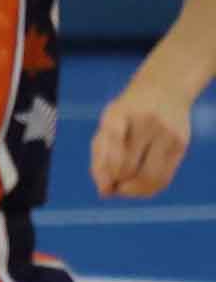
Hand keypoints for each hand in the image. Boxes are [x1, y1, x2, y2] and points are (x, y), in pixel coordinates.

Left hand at [92, 77, 199, 197]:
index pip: (112, 145)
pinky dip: (150, 189)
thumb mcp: (107, 126)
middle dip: (118, 184)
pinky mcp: (181, 144)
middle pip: (129, 167)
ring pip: (150, 177)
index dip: (107, 171)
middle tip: (114, 186)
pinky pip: (165, 177)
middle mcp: (145, 122)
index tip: (104, 182)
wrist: (164, 89)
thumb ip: (100, 158)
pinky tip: (140, 187)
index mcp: (118, 115)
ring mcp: (166, 133)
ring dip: (134, 191)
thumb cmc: (126, 115)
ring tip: (125, 189)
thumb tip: (104, 192)